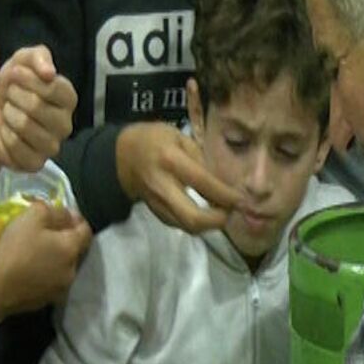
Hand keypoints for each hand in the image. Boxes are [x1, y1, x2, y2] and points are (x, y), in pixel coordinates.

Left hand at [0, 46, 76, 170]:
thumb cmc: (13, 86)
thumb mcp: (22, 61)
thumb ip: (38, 57)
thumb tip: (49, 72)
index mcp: (68, 98)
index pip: (53, 87)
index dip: (28, 79)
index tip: (14, 74)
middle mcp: (66, 123)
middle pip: (37, 106)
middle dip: (14, 96)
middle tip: (9, 96)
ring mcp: (52, 146)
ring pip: (25, 126)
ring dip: (8, 115)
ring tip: (8, 112)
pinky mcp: (36, 163)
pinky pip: (15, 146)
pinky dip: (4, 135)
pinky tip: (6, 132)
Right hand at [0, 201, 91, 320]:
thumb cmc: (14, 250)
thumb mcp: (31, 217)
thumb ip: (52, 210)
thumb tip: (65, 213)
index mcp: (71, 249)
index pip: (86, 230)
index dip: (76, 218)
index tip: (64, 213)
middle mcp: (72, 270)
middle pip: (74, 249)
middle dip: (63, 238)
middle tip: (45, 230)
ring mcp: (60, 289)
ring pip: (62, 266)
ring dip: (53, 256)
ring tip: (34, 250)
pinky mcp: (46, 301)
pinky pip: (49, 281)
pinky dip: (43, 272)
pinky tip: (28, 268)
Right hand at [115, 121, 239, 233]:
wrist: (122, 156)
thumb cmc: (154, 140)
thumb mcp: (179, 137)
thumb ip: (200, 158)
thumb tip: (223, 182)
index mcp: (171, 160)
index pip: (203, 183)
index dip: (225, 195)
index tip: (241, 199)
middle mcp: (163, 186)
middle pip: (192, 218)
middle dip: (217, 221)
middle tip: (232, 212)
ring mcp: (157, 203)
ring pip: (187, 226)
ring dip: (209, 225)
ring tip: (222, 211)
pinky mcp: (156, 213)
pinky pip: (180, 224)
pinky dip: (197, 222)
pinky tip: (207, 212)